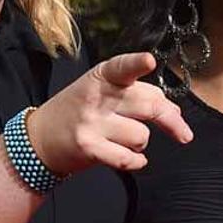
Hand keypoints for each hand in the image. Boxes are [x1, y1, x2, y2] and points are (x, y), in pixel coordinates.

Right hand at [28, 52, 192, 173]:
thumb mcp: (103, 92)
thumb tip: (175, 113)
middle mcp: (96, 97)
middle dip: (171, 121)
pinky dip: (136, 161)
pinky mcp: (88, 147)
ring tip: (125, 139)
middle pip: (148, 105)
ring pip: (141, 135)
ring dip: (142, 142)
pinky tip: (132, 158)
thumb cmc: (79, 111)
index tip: (149, 61)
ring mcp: (91, 123)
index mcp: (101, 77)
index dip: (137, 63)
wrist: (40, 138)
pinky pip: (127, 158)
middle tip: (182, 133)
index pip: (122, 67)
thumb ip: (139, 95)